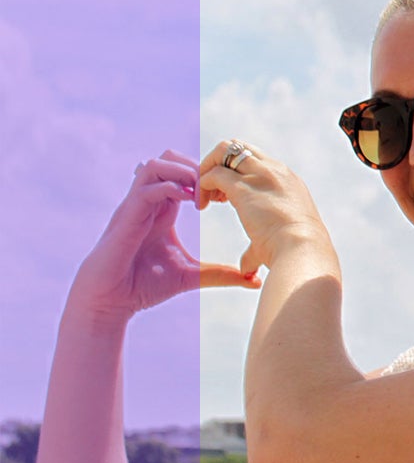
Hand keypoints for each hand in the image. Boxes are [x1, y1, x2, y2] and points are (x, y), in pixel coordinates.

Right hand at [72, 151, 259, 322]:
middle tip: (216, 187)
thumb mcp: (191, 277)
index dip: (207, 176)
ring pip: (156, 165)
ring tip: (202, 191)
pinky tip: (188, 202)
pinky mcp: (125, 217)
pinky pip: (146, 188)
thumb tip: (255, 281)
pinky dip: (169, 188)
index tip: (227, 194)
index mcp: (164, 210)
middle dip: (196, 165)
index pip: (184, 173)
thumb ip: (220, 274)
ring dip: (182, 171)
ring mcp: (135, 207)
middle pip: (170, 158)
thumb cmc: (143, 286)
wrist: (109, 303)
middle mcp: (149, 202)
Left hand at [197, 140, 331, 275]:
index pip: (254, 160)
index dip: (235, 174)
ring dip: (208, 169)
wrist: (303, 250)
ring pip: (224, 150)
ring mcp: (260, 175)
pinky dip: (201, 186)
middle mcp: (274, 170)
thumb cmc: (294, 251)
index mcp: (287, 179)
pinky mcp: (243, 188)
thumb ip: (257, 249)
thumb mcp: (278, 240)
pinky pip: (213, 174)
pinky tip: (200, 206)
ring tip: (204, 198)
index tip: (226, 197)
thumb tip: (247, 267)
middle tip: (212, 192)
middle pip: (238, 146)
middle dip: (219, 163)